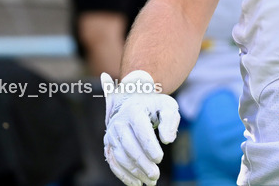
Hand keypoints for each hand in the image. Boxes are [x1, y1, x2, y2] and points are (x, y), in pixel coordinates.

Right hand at [102, 70, 179, 185]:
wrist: (132, 101)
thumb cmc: (154, 106)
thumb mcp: (167, 106)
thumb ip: (170, 119)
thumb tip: (167, 140)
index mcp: (134, 110)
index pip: (141, 131)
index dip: (149, 147)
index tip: (160, 158)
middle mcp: (119, 122)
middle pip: (130, 147)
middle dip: (143, 164)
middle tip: (155, 176)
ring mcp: (111, 134)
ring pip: (121, 157)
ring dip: (135, 172)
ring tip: (150, 181)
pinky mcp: (108, 145)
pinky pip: (113, 162)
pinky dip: (124, 175)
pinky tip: (136, 183)